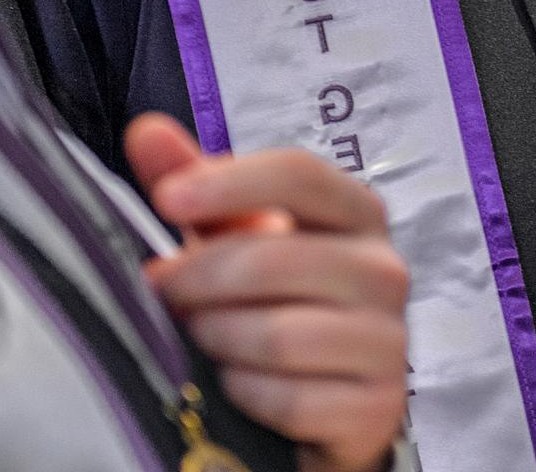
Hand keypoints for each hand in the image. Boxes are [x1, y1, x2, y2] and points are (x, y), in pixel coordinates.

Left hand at [127, 114, 409, 471]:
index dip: (231, 182)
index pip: (302, 175)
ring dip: (219, 340)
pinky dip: (247, 395)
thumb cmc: (276, 302)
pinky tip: (239, 386)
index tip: (166, 199)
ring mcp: (389, 340)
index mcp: (358, 214)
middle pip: (276, 258)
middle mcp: (386, 270)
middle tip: (168, 292)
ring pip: (279, 334)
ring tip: (204, 338)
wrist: (331, 398)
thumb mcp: (237, 238)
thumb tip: (146, 129)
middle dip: (201, 280)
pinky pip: (291, 399)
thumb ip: (196, 184)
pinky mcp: (379, 405)